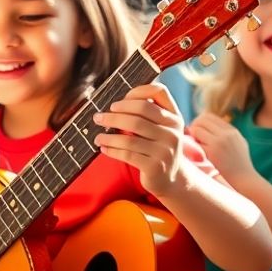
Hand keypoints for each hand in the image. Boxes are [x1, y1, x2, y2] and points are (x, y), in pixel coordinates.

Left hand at [93, 83, 185, 197]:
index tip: (117, 104)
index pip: (158, 92)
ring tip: (97, 137)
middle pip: (141, 111)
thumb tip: (115, 106)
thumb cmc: (157, 148)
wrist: (171, 178)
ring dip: (109, 136)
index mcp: (174, 116)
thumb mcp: (160, 129)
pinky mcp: (155, 166)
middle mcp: (173, 131)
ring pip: (130, 136)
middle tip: (99, 118)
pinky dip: (112, 150)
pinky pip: (127, 154)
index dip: (137, 92)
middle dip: (115, 114)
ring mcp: (166, 149)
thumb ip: (147, 114)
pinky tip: (104, 148)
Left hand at [186, 112, 255, 185]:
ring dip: (192, 136)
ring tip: (195, 146)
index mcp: (232, 130)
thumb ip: (226, 134)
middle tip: (192, 138)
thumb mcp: (238, 143)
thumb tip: (207, 127)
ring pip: (197, 129)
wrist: (245, 180)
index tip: (197, 131)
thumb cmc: (240, 164)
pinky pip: (196, 143)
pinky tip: (196, 153)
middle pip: (201, 120)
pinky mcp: (212, 153)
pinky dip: (192, 146)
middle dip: (194, 127)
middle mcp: (226, 134)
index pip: (209, 116)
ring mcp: (219, 142)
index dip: (199, 122)